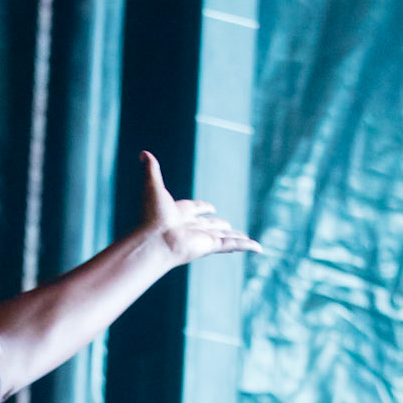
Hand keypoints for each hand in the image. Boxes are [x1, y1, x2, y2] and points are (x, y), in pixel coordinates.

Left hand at [139, 150, 259, 265]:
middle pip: (210, 226)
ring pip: (225, 237)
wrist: (154, 240)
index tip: (210, 208)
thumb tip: (143, 153)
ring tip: (247, 240)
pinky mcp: (211, 246)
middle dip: (220, 225)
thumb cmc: (151, 216)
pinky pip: (233, 245)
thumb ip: (151, 169)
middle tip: (228, 226)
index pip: (195, 211)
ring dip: (237, 238)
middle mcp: (192, 228)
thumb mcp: (152, 186)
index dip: (202, 208)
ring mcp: (202, 238)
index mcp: (180, 214)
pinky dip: (247, 246)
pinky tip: (259, 248)